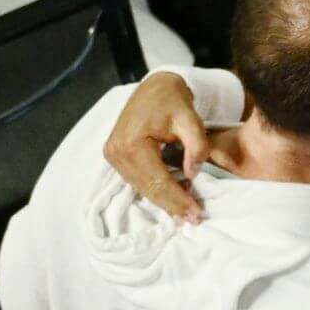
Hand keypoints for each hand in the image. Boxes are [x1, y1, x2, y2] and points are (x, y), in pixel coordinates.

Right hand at [103, 72, 213, 225]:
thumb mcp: (191, 119)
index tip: (196, 214)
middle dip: (172, 206)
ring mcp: (113, 155)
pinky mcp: (115, 157)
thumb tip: (191, 174)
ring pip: (141, 188)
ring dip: (163, 202)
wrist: (155, 88)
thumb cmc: (174, 102)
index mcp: (132, 142)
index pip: (158, 181)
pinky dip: (154, 191)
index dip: (178, 200)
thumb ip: (196, 145)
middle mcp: (117, 151)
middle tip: (193, 221)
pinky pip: (137, 181)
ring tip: (185, 214)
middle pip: (148, 188)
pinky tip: (172, 200)